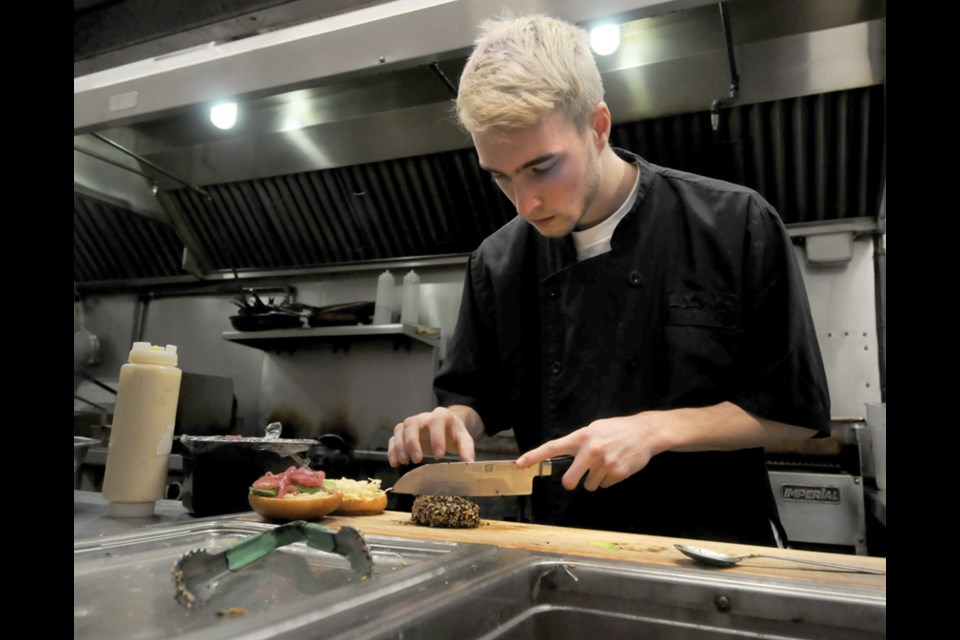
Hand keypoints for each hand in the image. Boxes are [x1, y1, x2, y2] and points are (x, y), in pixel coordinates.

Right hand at [387, 406, 477, 466]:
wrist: (446, 428)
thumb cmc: (454, 434)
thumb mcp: (463, 439)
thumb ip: (467, 449)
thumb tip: (469, 463)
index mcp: (441, 416)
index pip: (436, 422)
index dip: (436, 438)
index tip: (439, 456)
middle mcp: (424, 417)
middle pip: (412, 424)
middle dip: (413, 442)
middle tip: (417, 460)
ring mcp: (412, 424)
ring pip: (401, 429)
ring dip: (400, 446)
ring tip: (404, 462)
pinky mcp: (403, 432)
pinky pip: (393, 438)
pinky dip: (392, 450)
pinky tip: (395, 463)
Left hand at [516, 414, 666, 490]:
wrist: (645, 432)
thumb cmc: (617, 429)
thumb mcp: (595, 428)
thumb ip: (580, 442)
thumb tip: (567, 455)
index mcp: (582, 437)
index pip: (552, 447)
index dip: (534, 456)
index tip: (520, 464)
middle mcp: (591, 450)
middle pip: (570, 480)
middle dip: (571, 483)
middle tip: (575, 480)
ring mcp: (604, 463)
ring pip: (590, 485)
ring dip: (594, 479)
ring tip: (606, 463)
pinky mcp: (618, 473)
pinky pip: (605, 485)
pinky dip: (608, 480)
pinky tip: (616, 466)